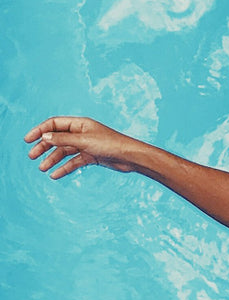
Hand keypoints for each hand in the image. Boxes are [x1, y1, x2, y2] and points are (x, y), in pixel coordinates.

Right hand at [24, 117, 141, 179]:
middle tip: (32, 157)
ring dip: (53, 159)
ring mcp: (86, 145)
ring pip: (64, 152)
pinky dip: (64, 168)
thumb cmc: (111, 144)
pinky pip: (74, 162)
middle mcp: (82, 133)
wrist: (130, 157)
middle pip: (57, 138)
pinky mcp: (91, 157)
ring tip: (43, 169)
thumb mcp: (84, 141)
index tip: (27, 140)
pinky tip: (55, 175)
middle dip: (44, 147)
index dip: (40, 130)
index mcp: (80, 124)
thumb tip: (45, 136)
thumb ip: (63, 139)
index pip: (54, 124)